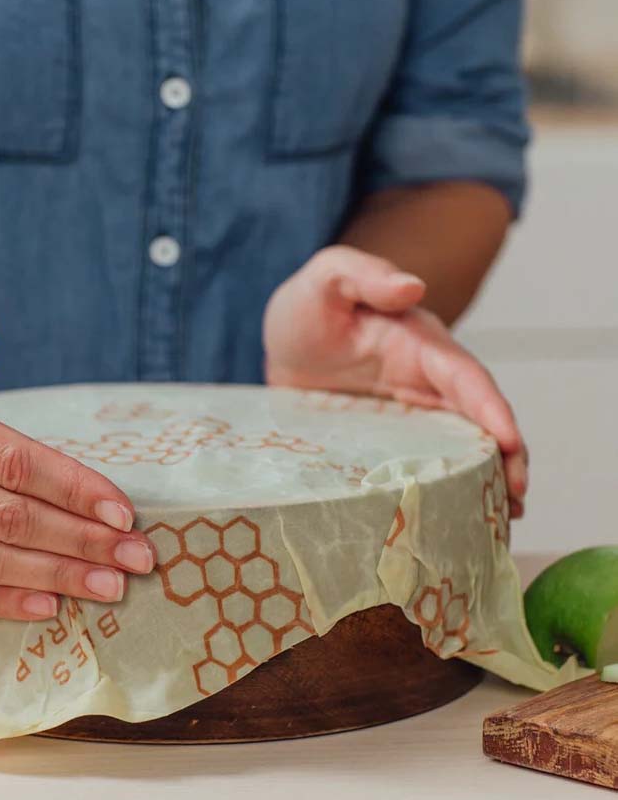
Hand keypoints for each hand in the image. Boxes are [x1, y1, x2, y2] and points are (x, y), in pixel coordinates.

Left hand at [263, 246, 527, 516]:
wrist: (283, 340)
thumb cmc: (310, 304)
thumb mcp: (328, 278)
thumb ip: (365, 275)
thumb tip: (412, 287)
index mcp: (419, 343)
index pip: (464, 376)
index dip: (491, 409)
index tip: (511, 444)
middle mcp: (425, 381)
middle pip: (477, 420)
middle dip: (505, 458)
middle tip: (516, 503)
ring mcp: (408, 414)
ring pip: (458, 448)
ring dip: (482, 482)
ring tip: (498, 525)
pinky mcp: (387, 440)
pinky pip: (420, 466)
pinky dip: (442, 490)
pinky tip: (450, 522)